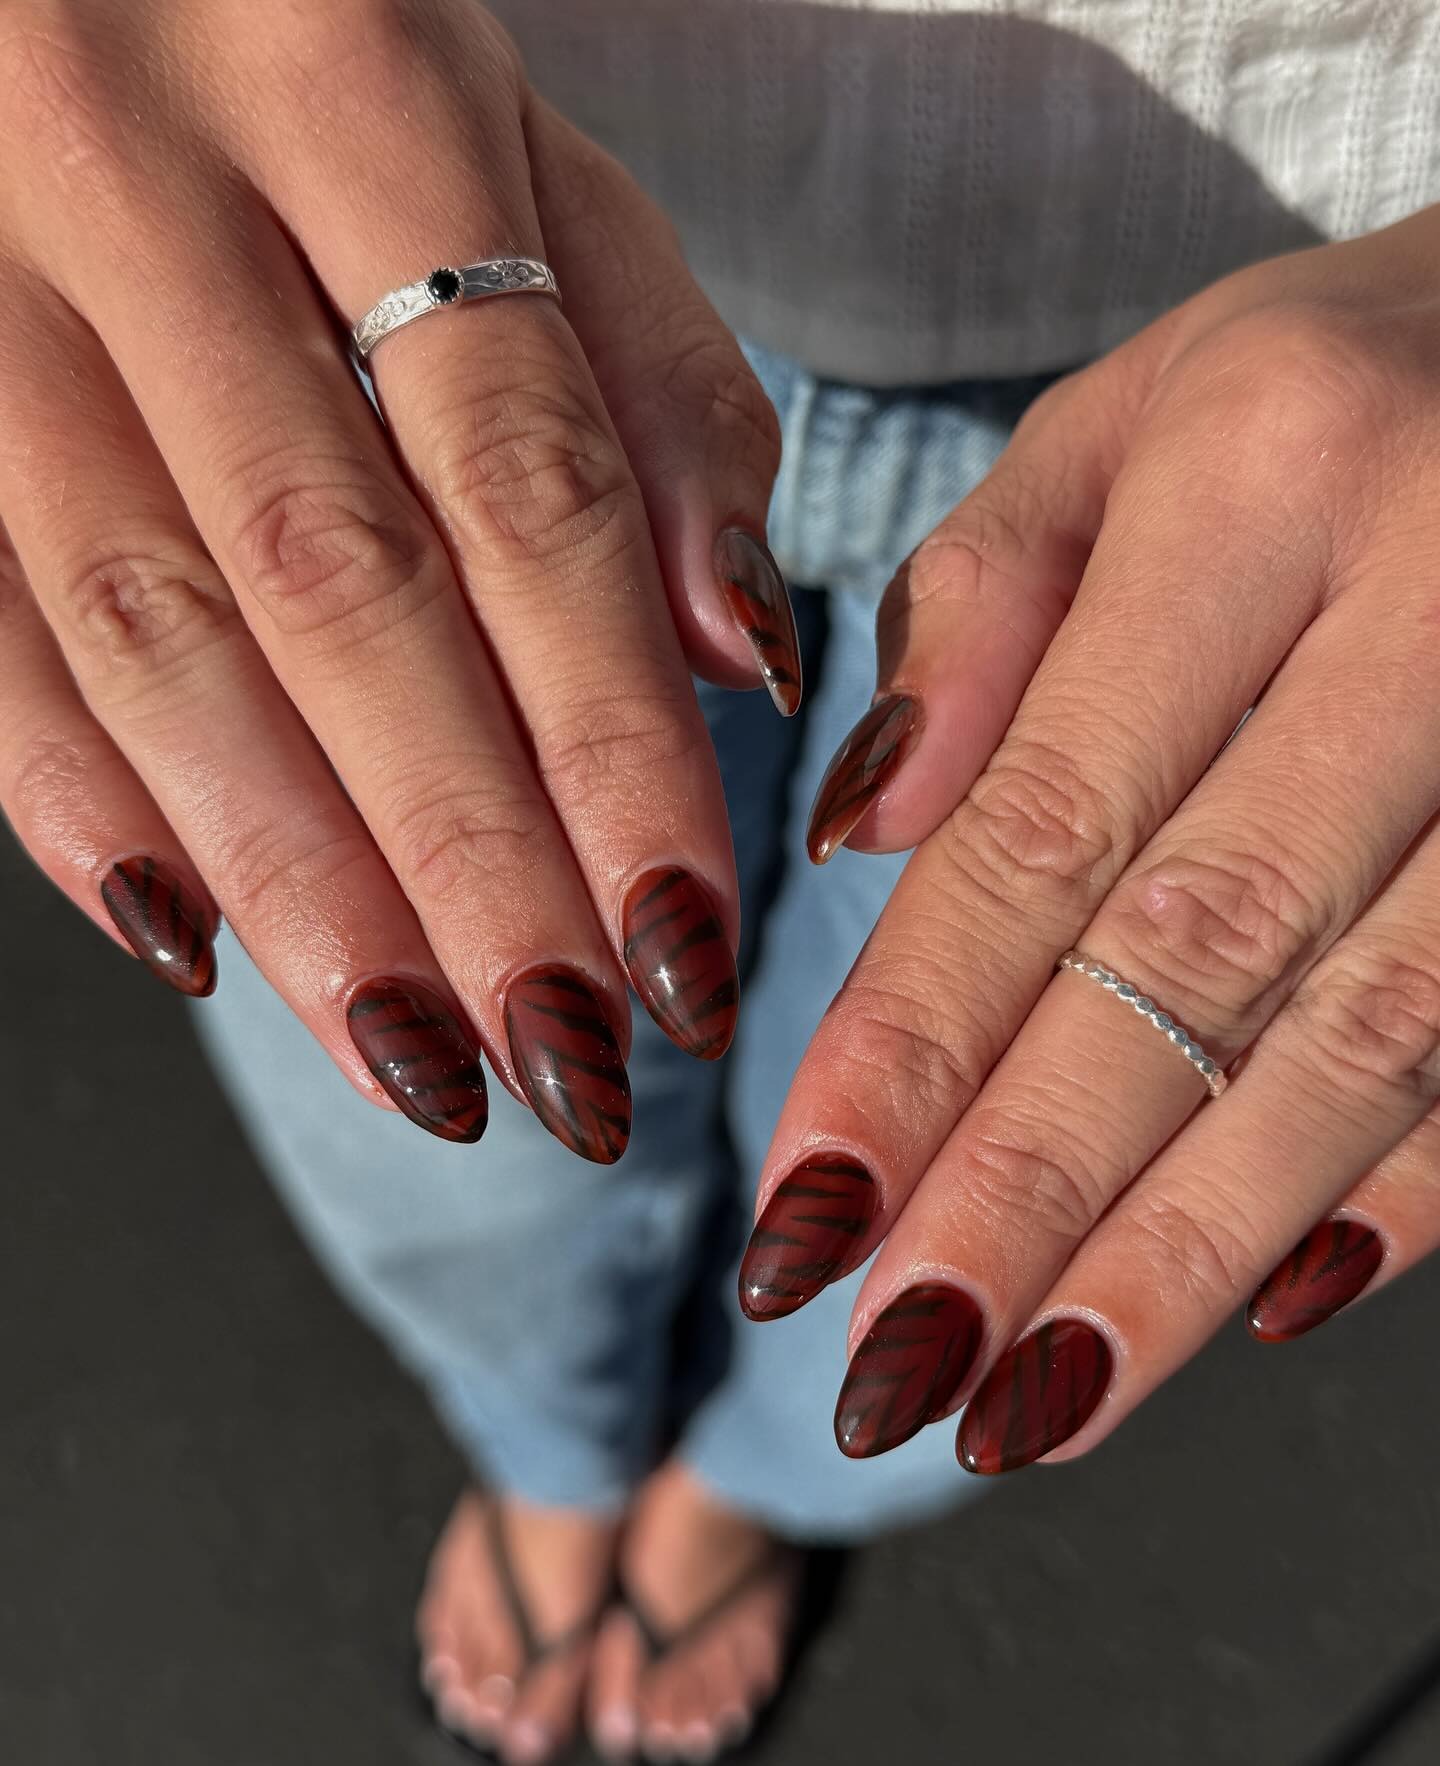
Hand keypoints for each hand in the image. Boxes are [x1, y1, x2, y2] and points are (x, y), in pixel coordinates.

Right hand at [0, 1, 794, 1157]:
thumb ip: (653, 381)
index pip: (528, 484)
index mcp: (364, 94)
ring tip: (421, 1056)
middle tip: (568, 1055)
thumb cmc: (329, 45)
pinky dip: (78, 798)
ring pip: (152, 633)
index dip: (611, 733)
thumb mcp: (534, 146)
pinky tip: (197, 940)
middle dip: (466, 856)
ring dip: (297, 876)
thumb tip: (736, 652)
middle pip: (340, 591)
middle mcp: (150, 182)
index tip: (683, 930)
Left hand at [741, 204, 1439, 1465]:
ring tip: (1038, 1396)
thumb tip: (859, 835)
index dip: (917, 1037)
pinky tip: (1267, 1301)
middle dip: (1034, 1189)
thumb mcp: (1125, 420)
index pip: (1048, 822)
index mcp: (1267, 479)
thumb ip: (977, 611)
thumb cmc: (1325, 384)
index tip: (808, 1211)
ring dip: (1192, 1245)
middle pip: (1199, 962)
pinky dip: (1400, 1190)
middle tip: (896, 1365)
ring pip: (1371, 1043)